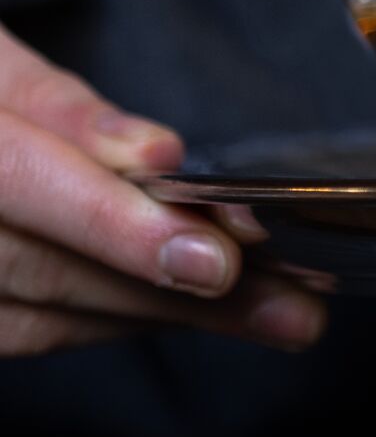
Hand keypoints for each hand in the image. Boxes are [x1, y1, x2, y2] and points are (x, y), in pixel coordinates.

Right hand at [0, 23, 326, 355]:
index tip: (214, 254)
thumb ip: (58, 106)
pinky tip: (188, 310)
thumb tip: (154, 155)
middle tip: (287, 301)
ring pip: (39, 314)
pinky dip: (112, 319)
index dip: (114, 224)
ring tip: (271, 312)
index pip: (14, 178)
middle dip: (171, 287)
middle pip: (40, 267)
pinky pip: (26, 330)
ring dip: (160, 315)